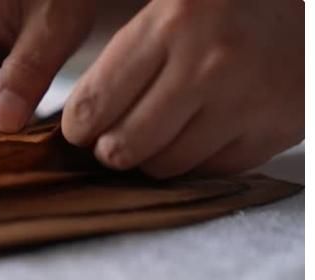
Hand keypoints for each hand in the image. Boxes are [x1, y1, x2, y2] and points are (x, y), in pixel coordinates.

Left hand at [62, 0, 303, 177]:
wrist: (307, 9)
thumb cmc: (223, 10)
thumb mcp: (166, 10)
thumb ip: (122, 61)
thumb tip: (78, 122)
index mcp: (172, 23)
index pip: (94, 104)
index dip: (78, 127)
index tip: (81, 128)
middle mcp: (209, 64)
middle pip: (124, 146)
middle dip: (109, 149)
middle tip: (113, 139)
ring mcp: (246, 101)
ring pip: (164, 166)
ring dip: (151, 158)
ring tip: (158, 134)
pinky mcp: (276, 129)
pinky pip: (208, 171)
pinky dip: (194, 161)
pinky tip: (197, 134)